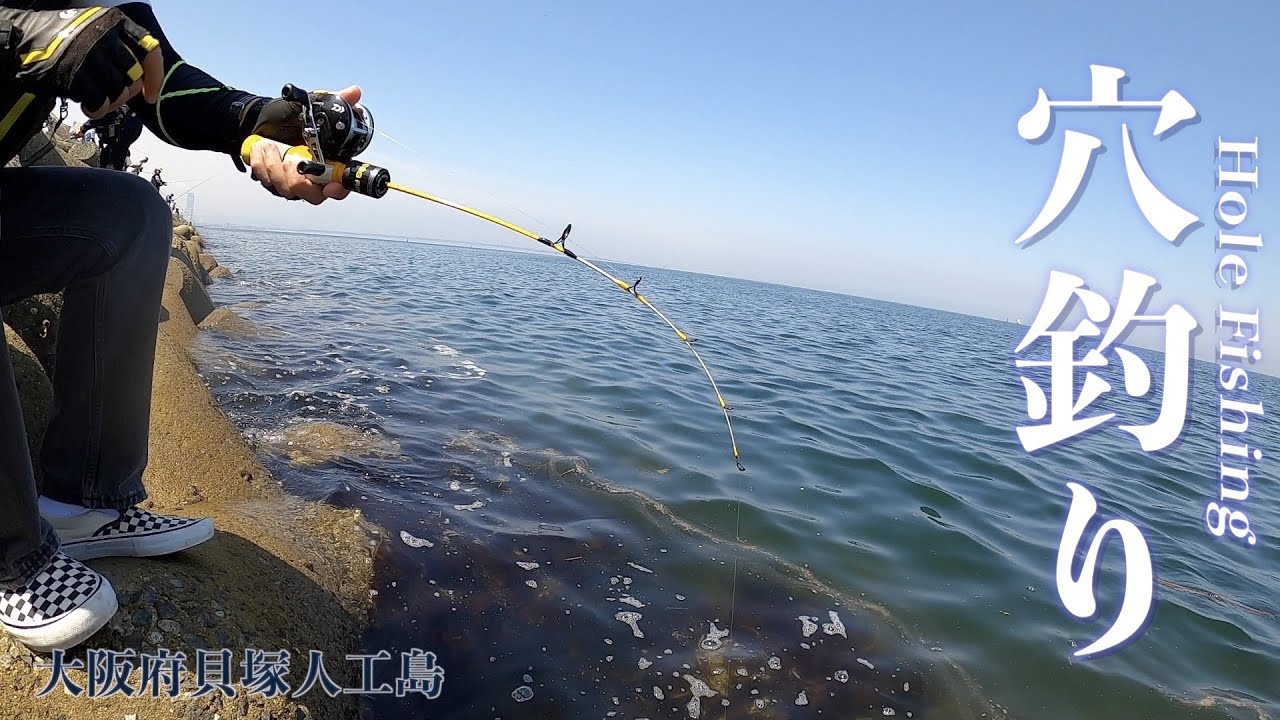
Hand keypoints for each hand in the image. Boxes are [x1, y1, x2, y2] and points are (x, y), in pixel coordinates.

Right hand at [3, 7, 163, 118]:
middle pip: (134, 77)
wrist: (23, 38)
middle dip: (127, 93)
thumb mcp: (96, 29)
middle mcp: (105, 36)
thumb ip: (120, 47)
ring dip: (111, 103)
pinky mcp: (76, 75)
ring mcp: (90, 56)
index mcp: (115, 22)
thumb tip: (143, 81)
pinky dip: (97, 110)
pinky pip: (101, 103)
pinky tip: (88, 105)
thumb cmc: (62, 38)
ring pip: (120, 92)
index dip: (155, 78)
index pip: (150, 51)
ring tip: (98, 99)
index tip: (150, 95)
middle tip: (113, 95)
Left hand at [247, 85, 360, 204]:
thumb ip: (335, 102)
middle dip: (298, 181)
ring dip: (274, 167)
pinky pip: (268, 184)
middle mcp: (314, 179)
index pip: (341, 187)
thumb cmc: (289, 117)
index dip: (338, 190)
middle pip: (314, 196)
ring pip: (287, 191)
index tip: (330, 187)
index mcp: (330, 164)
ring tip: (269, 144)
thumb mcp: (311, 107)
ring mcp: (293, 184)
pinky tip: (261, 148)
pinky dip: (262, 165)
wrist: (259, 121)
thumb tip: (354, 92)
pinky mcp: (274, 184)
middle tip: (289, 161)